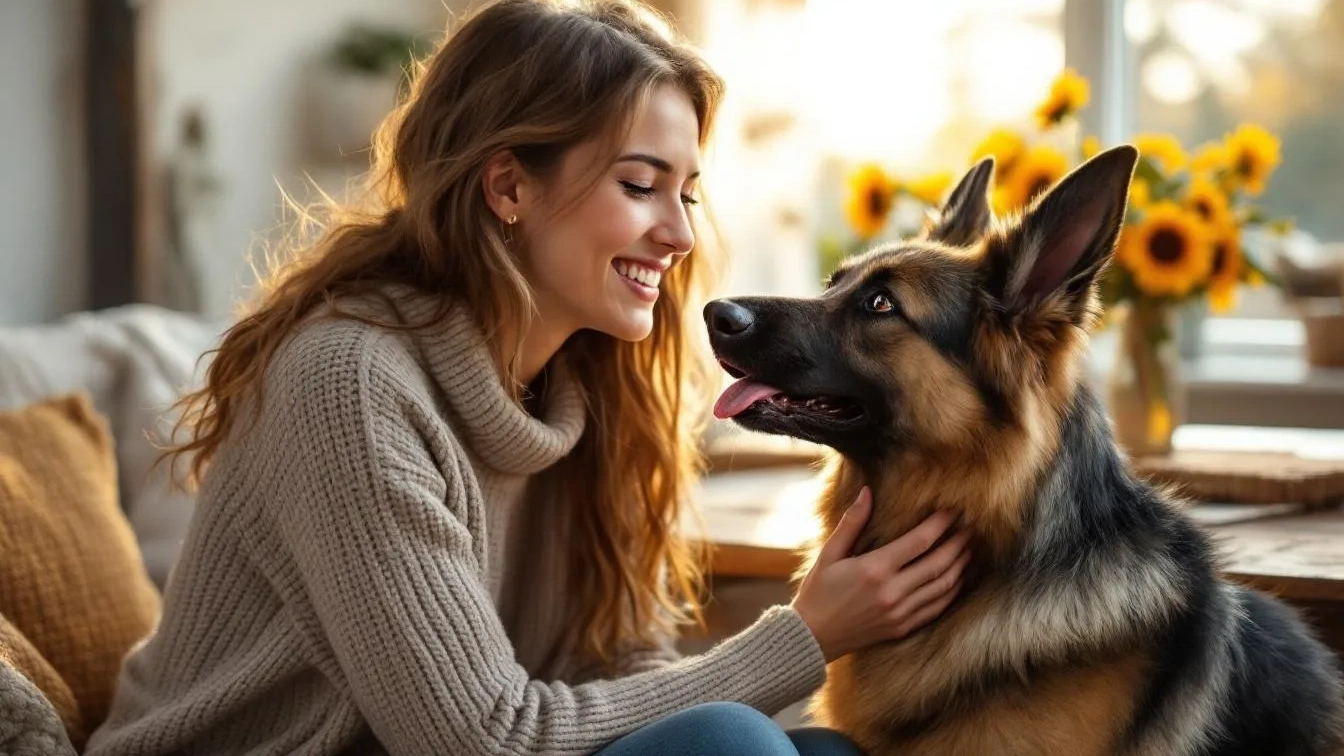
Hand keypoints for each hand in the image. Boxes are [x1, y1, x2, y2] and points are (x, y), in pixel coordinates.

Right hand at [791, 487, 971, 661]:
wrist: (811, 636)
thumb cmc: (817, 591)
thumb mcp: (829, 554)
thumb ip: (852, 522)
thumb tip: (867, 492)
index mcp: (875, 569)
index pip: (920, 541)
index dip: (941, 523)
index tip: (954, 510)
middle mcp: (892, 591)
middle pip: (939, 563)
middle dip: (959, 543)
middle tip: (973, 528)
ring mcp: (900, 612)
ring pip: (943, 586)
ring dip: (960, 566)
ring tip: (969, 549)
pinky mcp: (902, 627)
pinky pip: (936, 607)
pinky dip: (951, 591)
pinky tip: (957, 578)